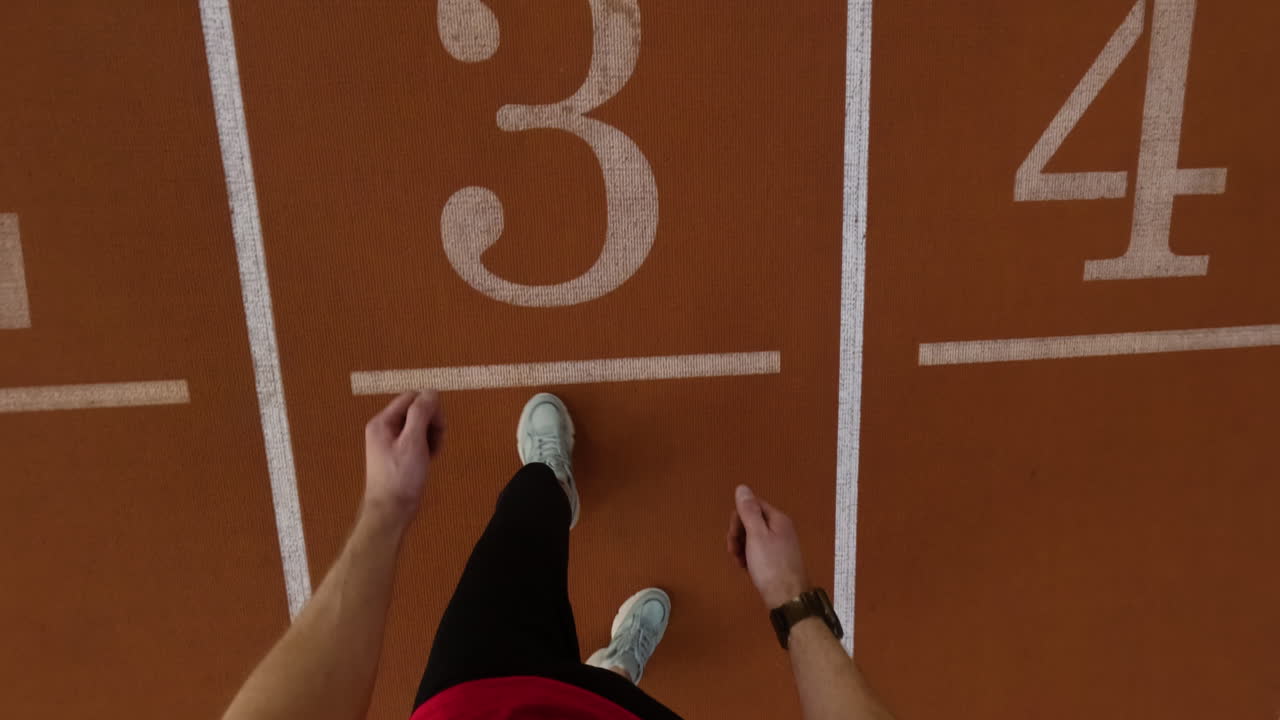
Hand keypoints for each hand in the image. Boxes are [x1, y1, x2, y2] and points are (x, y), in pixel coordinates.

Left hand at [363, 390, 445, 524]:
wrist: (391, 511)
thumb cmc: (401, 476)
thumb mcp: (413, 442)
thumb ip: (421, 413)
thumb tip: (431, 391)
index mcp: (382, 422)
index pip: (411, 398)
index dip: (429, 408)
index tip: (439, 427)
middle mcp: (384, 428)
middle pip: (415, 411)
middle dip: (431, 423)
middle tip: (438, 442)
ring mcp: (390, 442)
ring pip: (418, 426)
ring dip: (432, 435)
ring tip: (433, 453)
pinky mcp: (398, 454)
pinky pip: (416, 440)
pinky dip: (427, 445)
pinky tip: (430, 458)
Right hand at [727, 484, 810, 607]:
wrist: (787, 598)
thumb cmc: (770, 565)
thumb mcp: (756, 535)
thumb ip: (748, 511)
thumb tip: (742, 487)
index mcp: (777, 519)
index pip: (752, 505)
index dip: (738, 518)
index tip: (733, 535)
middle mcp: (781, 528)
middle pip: (752, 520)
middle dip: (738, 534)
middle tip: (733, 551)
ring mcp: (780, 544)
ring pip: (753, 537)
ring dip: (741, 547)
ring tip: (739, 562)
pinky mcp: (777, 559)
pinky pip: (758, 550)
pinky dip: (748, 556)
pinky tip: (745, 567)